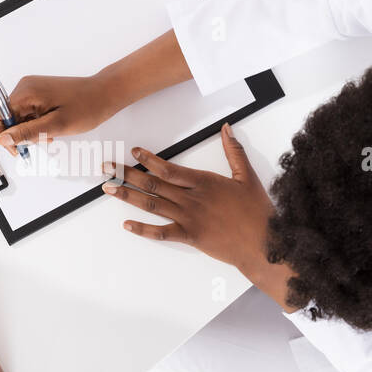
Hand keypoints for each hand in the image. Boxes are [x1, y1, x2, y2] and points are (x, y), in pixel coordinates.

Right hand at [0, 74, 120, 154]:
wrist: (104, 93)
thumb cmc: (87, 106)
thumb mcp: (56, 126)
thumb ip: (27, 133)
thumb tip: (3, 139)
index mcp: (26, 93)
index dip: (4, 135)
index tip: (18, 147)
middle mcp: (25, 88)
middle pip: (6, 117)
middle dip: (21, 134)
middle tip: (42, 141)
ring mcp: (31, 89)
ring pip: (18, 117)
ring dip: (30, 131)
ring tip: (51, 134)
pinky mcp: (38, 93)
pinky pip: (28, 113)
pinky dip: (36, 124)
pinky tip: (51, 127)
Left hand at [101, 124, 272, 274]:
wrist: (264, 243)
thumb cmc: (257, 211)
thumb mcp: (247, 176)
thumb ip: (234, 152)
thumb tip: (227, 128)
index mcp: (204, 182)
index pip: (169, 167)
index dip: (148, 159)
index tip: (133, 151)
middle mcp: (192, 199)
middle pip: (153, 183)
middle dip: (127, 174)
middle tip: (107, 168)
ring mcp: (189, 218)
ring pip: (152, 204)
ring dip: (128, 195)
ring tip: (109, 188)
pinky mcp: (190, 236)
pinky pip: (161, 232)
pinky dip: (142, 229)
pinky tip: (126, 225)